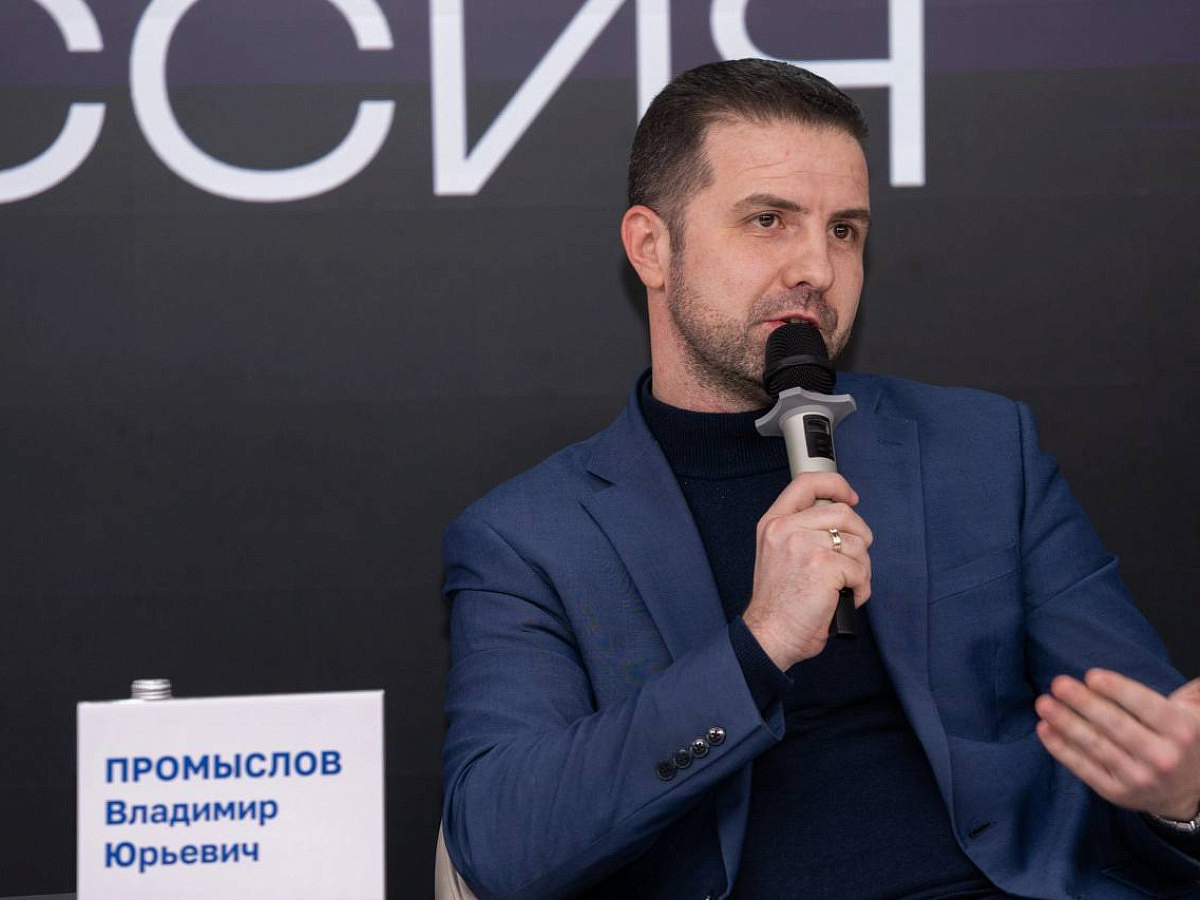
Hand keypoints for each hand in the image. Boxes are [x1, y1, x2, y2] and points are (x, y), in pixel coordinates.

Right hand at [742, 471, 871, 669]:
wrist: (770, 635)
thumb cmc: (779, 603)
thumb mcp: (777, 554)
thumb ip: (801, 531)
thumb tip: (841, 522)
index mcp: (773, 523)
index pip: (807, 482)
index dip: (836, 485)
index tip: (851, 498)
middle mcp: (786, 529)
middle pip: (843, 512)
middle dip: (860, 536)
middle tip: (854, 559)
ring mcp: (804, 545)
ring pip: (856, 543)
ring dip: (860, 568)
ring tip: (845, 586)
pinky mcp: (823, 566)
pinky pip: (861, 569)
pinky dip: (861, 588)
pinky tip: (846, 599)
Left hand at [1035, 669, 1199, 821]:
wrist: (1189, 792)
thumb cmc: (1181, 739)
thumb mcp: (1194, 713)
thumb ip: (1192, 691)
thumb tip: (1195, 675)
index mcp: (1182, 731)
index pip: (1147, 707)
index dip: (1118, 690)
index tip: (1091, 675)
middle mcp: (1163, 758)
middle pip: (1117, 726)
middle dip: (1084, 703)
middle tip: (1058, 683)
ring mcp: (1139, 779)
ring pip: (1097, 748)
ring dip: (1065, 724)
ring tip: (1044, 703)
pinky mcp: (1117, 794)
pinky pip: (1085, 769)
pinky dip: (1062, 750)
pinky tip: (1044, 729)